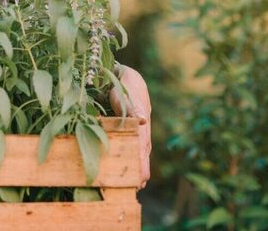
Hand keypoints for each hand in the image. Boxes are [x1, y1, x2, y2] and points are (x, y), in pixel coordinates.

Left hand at [108, 64, 151, 188]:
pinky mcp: (133, 132)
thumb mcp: (127, 95)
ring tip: (136, 185)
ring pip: (140, 152)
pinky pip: (134, 148)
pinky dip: (133, 159)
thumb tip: (141, 121)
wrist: (127, 80)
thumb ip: (132, 108)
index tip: (142, 177)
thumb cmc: (125, 87)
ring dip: (138, 167)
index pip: (141, 147)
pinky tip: (130, 169)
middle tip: (139, 187)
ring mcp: (138, 132)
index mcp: (141, 125)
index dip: (141, 162)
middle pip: (143, 153)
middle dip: (141, 170)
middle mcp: (141, 131)